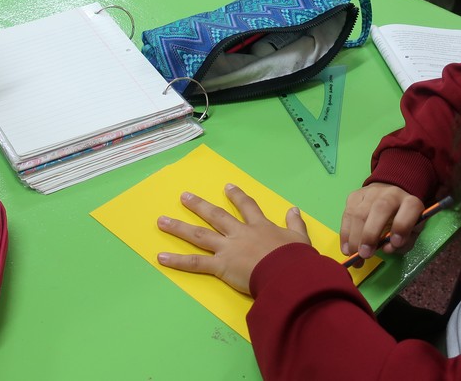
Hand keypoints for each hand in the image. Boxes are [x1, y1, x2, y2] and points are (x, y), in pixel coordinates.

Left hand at [156, 184, 310, 293]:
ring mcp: (227, 248)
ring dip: (179, 227)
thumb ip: (295, 224)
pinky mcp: (220, 266)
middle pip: (216, 216)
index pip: (247, 207)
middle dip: (199, 206)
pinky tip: (161, 257)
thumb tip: (294, 209)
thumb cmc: (295, 258)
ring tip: (162, 221)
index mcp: (259, 226)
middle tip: (184, 196)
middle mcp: (239, 233)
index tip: (228, 187)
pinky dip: (177, 261)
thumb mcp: (300, 238)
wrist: (287, 273)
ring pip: (199, 235)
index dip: (237, 196)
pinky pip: (195, 263)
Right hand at [340, 182, 424, 262]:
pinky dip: (345, 233)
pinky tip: (346, 248)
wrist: (389, 197)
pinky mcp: (355, 196)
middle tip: (365, 254)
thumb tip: (386, 249)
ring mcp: (371, 192)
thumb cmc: (401, 221)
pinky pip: (347, 214)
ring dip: (355, 237)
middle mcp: (392, 193)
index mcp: (410, 202)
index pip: (410, 208)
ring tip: (354, 255)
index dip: (402, 226)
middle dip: (370, 234)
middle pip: (380, 208)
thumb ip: (404, 243)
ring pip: (359, 213)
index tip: (395, 244)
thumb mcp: (411, 234)